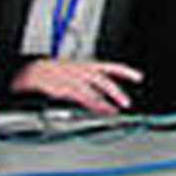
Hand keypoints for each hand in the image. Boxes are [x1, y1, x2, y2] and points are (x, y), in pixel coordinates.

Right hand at [10, 59, 142, 113]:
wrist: (36, 71)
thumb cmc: (57, 71)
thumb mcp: (78, 70)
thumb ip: (92, 80)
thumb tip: (104, 94)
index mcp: (89, 65)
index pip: (112, 66)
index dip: (126, 71)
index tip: (139, 77)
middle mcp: (85, 71)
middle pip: (105, 81)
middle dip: (117, 92)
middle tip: (127, 102)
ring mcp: (76, 81)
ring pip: (96, 92)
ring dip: (107, 102)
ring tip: (116, 109)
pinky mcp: (68, 91)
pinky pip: (85, 99)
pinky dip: (95, 106)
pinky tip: (103, 111)